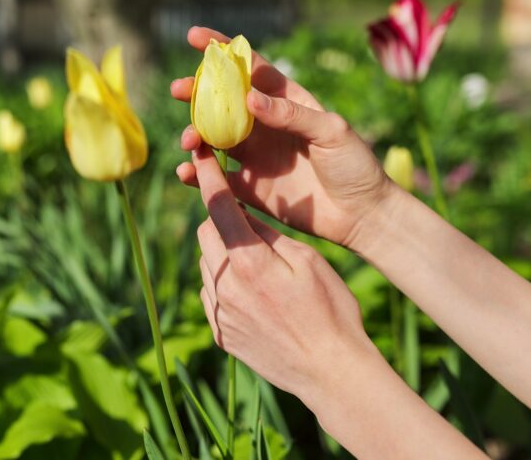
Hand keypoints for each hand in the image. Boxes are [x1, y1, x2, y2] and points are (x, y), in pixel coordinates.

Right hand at [173, 26, 391, 248]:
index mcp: (286, 102)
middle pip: (222, 103)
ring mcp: (255, 156)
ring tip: (188, 140)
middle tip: (178, 90)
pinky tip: (185, 171)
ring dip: (195, 134)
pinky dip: (197, 173)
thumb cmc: (354, 165)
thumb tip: (248, 98)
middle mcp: (265, 125)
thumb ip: (291, 114)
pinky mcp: (250, 188)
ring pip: (213, 138)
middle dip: (197, 93)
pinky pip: (216, 178)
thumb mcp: (331, 131)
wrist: (361, 215)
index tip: (194, 37)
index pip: (250, 69)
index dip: (222, 51)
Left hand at [191, 145, 487, 458]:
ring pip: (207, 265)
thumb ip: (270, 235)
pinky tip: (254, 294)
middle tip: (248, 224)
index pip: (219, 208)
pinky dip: (224, 285)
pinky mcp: (221, 334)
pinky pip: (211, 296)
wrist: (331, 373)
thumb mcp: (308, 262)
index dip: (208, 178)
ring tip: (259, 266)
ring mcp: (220, 314)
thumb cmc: (331, 311)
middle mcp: (226, 288)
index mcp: (250, 264)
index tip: (199, 158)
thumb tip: (242, 215)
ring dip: (223, 255)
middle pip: (206, 235)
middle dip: (221, 222)